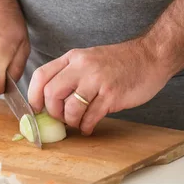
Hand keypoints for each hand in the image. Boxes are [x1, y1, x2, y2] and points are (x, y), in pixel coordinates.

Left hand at [28, 38, 170, 134]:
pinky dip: (86, 126)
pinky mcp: (112, 95)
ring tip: (78, 122)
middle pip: (51, 94)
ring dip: (71, 121)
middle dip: (53, 112)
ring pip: (70, 108)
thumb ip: (69, 75)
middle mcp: (82, 67)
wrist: (150, 57)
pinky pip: (90, 117)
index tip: (36, 108)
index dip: (33, 96)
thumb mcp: (88, 59)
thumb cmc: (118, 62)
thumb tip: (49, 101)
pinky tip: (88, 126)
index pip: (41, 75)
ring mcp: (97, 81)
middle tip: (61, 118)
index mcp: (73, 58)